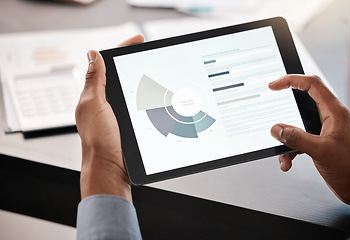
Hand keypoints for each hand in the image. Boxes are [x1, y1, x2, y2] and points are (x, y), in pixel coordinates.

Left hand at [75, 35, 143, 201]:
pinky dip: (148, 96)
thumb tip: (92, 55)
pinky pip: (139, 104)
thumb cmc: (99, 141)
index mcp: (94, 95)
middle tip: (151, 52)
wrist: (112, 168)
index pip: (106, 64)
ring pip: (131, 89)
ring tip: (156, 70)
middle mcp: (105, 102)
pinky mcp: (128, 123)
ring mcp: (117, 113)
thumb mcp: (94, 106)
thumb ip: (94, 81)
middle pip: (120, 74)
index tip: (138, 40)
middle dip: (135, 61)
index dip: (122, 49)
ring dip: (143, 79)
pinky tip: (156, 94)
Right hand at [269, 75, 349, 204]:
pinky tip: (288, 162)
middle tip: (272, 99)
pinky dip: (289, 151)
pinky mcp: (318, 142)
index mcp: (334, 112)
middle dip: (285, 105)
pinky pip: (297, 140)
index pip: (312, 85)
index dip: (291, 80)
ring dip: (286, 138)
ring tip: (283, 152)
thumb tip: (276, 129)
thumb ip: (296, 138)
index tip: (275, 85)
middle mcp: (329, 118)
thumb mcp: (321, 151)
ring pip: (296, 125)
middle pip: (303, 100)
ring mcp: (323, 130)